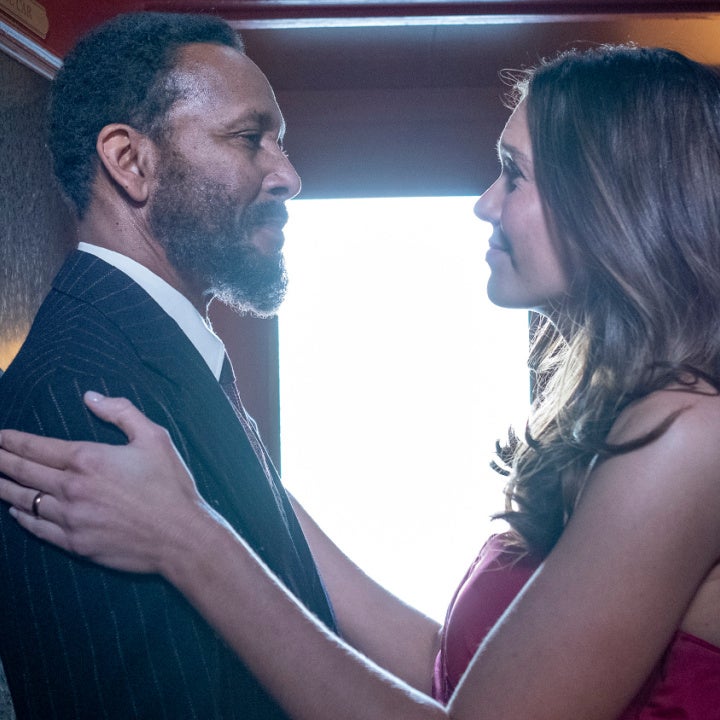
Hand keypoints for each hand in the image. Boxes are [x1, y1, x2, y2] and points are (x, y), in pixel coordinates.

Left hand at [0, 391, 210, 573]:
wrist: (180, 536)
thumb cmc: (170, 485)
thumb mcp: (154, 437)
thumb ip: (121, 412)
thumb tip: (90, 397)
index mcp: (88, 459)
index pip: (36, 447)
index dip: (11, 441)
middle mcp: (72, 488)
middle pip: (23, 472)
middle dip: (0, 461)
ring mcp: (71, 518)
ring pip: (25, 501)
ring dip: (5, 489)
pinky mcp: (76, 543)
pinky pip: (38, 528)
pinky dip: (23, 517)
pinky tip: (16, 512)